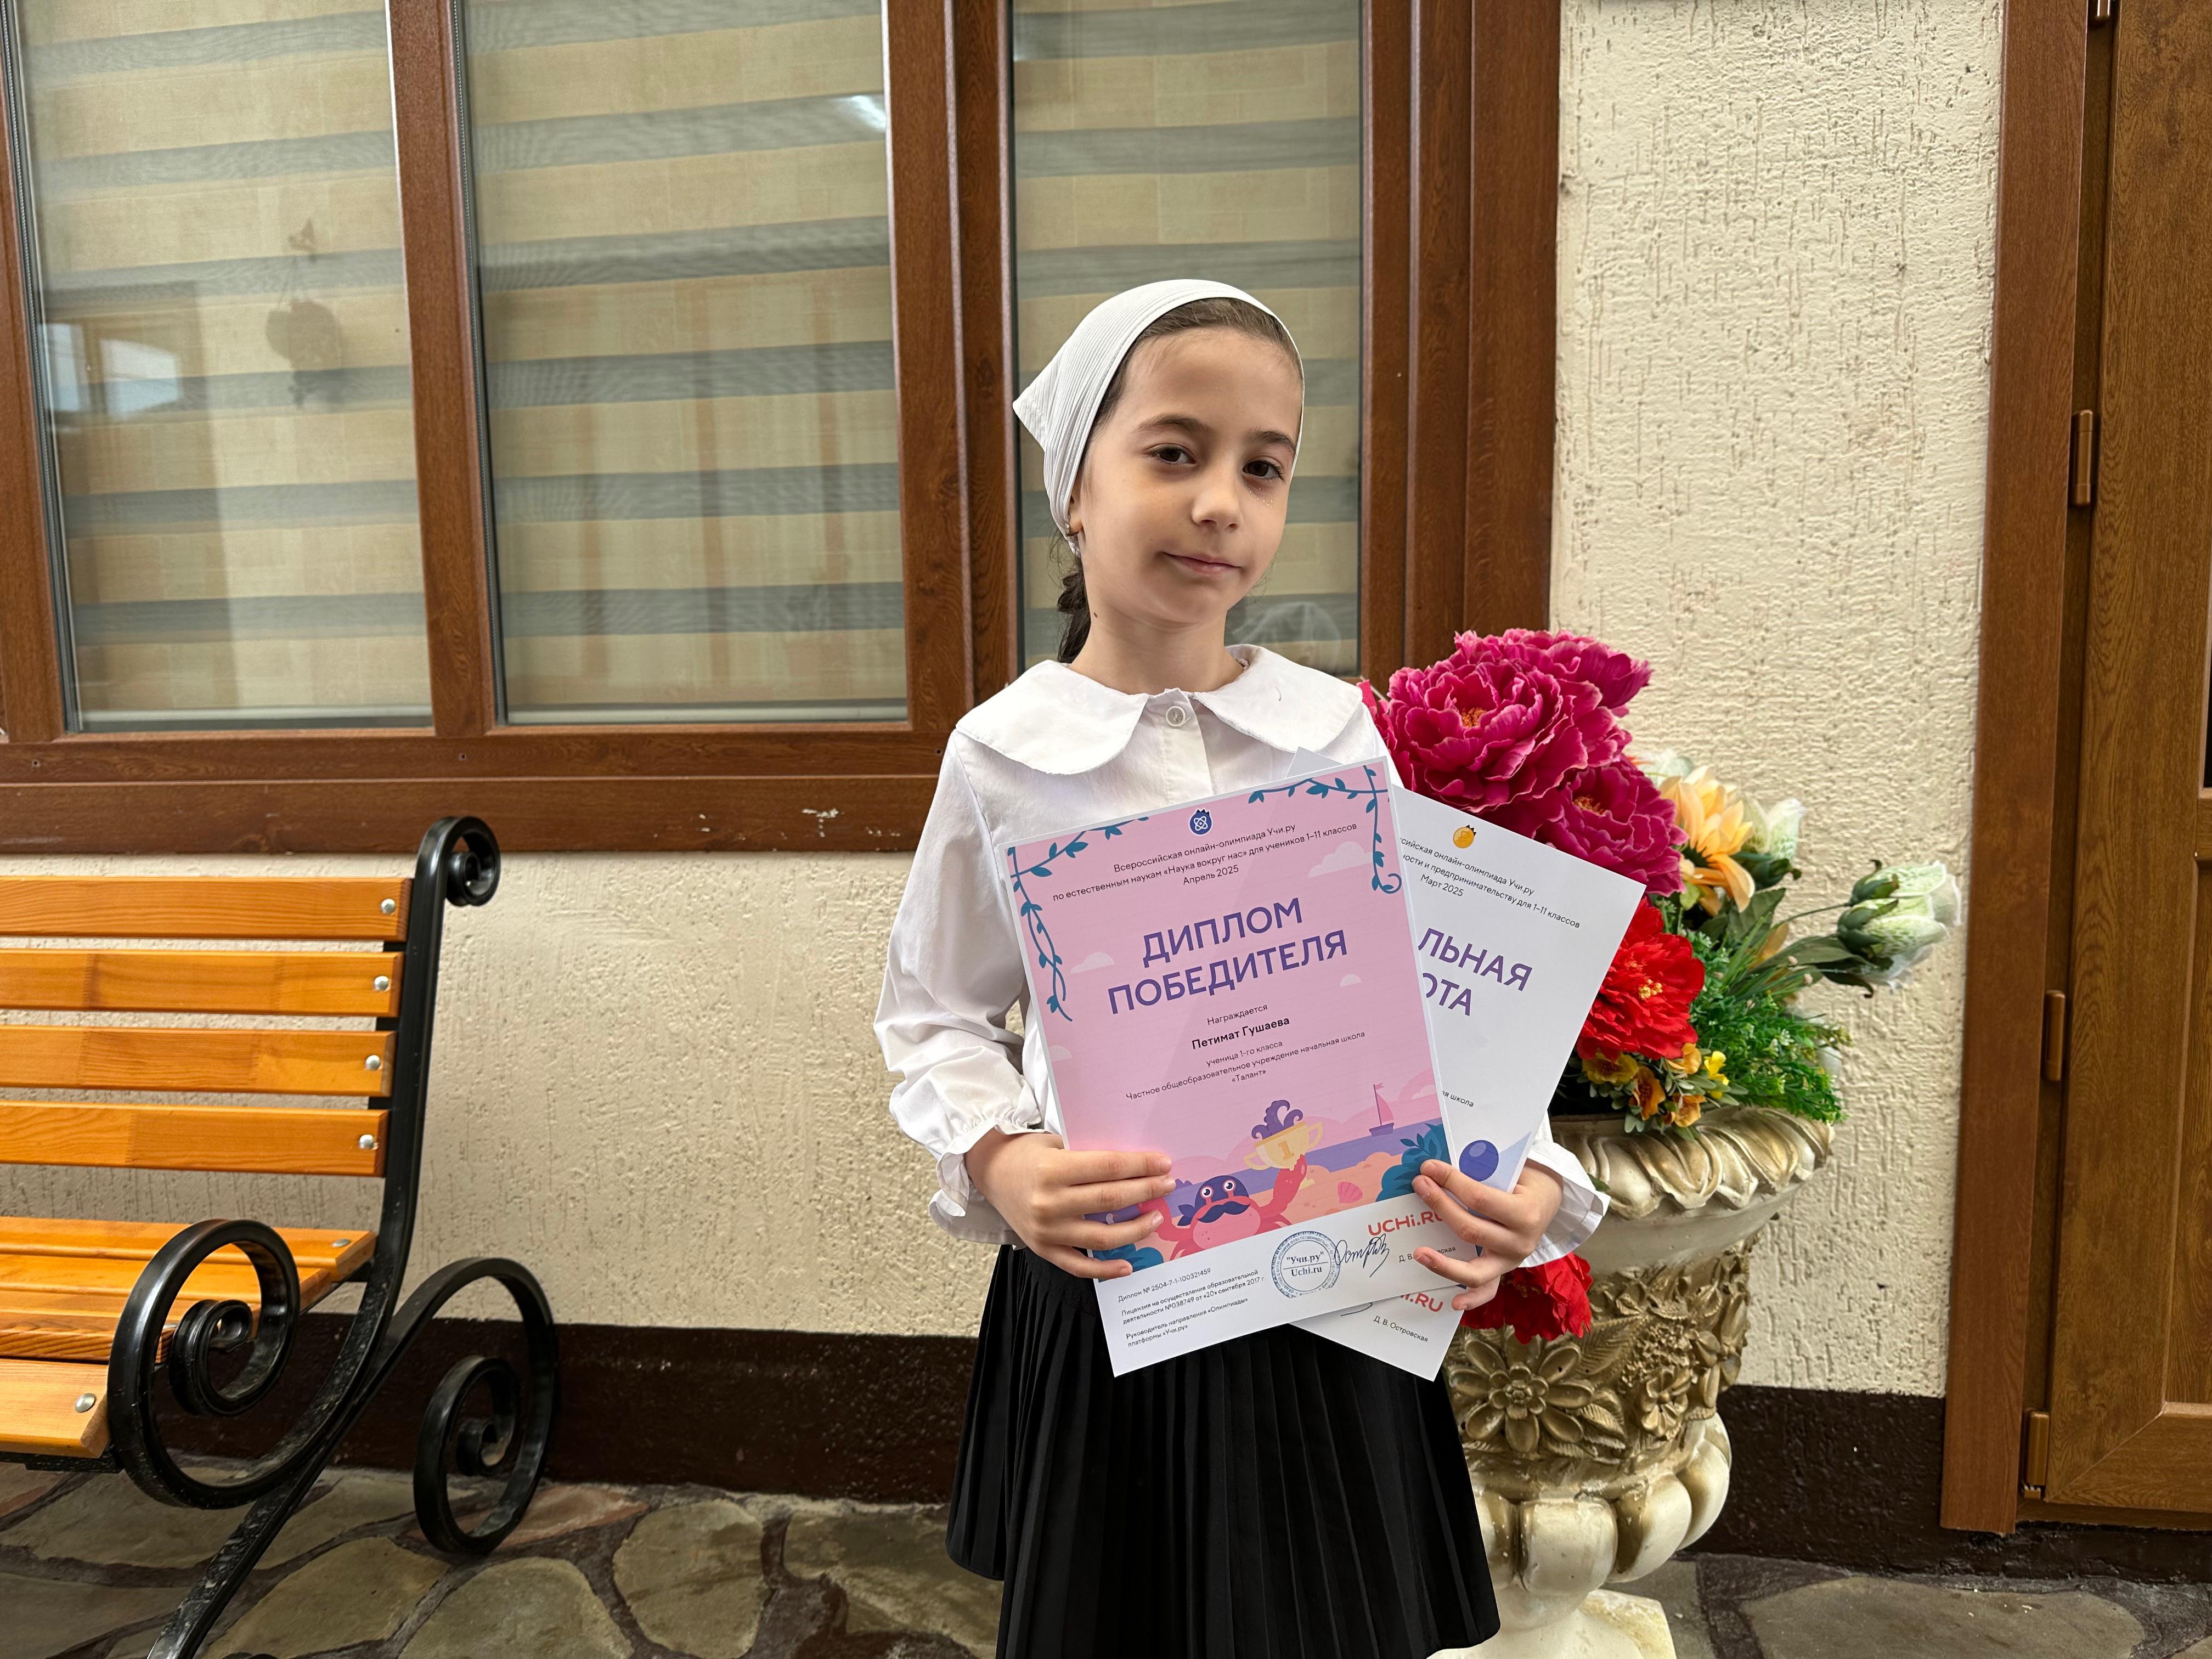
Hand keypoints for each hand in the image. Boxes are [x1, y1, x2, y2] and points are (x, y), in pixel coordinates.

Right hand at [963, 1128, 1175, 1280]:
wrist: (988, 1171)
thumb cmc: (1026, 1152)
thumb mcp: (1056, 1143)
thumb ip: (1089, 1157)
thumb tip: (1136, 1167)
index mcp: (1052, 1170)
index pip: (1108, 1168)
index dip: (1140, 1166)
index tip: (1164, 1164)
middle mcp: (1048, 1203)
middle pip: (1110, 1200)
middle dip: (1145, 1191)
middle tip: (1167, 1185)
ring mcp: (1046, 1231)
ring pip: (1102, 1237)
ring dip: (1135, 1229)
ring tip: (1155, 1218)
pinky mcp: (1043, 1249)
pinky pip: (1079, 1266)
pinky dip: (1106, 1269)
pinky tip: (1128, 1264)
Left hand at [1409, 1160, 1563, 1312]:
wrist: (1548, 1200)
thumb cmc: (1524, 1181)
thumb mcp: (1510, 1170)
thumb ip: (1480, 1171)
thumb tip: (1437, 1169)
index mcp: (1525, 1212)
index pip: (1479, 1198)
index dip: (1451, 1181)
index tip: (1429, 1168)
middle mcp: (1520, 1242)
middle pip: (1470, 1230)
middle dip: (1440, 1205)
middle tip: (1419, 1185)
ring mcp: (1512, 1261)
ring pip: (1475, 1270)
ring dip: (1444, 1263)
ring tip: (1418, 1254)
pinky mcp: (1504, 1271)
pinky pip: (1488, 1290)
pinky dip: (1471, 1299)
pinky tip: (1453, 1301)